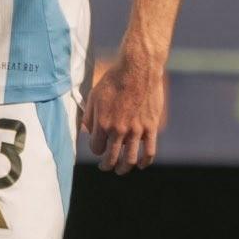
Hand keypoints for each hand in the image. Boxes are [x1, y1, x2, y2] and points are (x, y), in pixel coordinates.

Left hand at [82, 48, 165, 174]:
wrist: (138, 68)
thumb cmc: (114, 80)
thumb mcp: (94, 96)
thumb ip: (90, 117)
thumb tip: (87, 131)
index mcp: (103, 124)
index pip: (96, 148)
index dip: (96, 150)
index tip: (99, 147)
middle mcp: (118, 131)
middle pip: (111, 159)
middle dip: (107, 166)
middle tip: (106, 167)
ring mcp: (136, 131)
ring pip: (130, 159)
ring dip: (124, 168)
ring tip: (122, 169)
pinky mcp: (150, 127)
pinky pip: (149, 151)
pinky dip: (145, 162)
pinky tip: (141, 164)